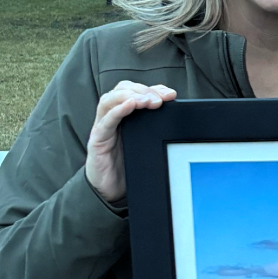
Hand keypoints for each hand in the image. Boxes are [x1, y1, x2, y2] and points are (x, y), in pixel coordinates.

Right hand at [84, 81, 175, 202]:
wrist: (110, 189)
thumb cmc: (127, 165)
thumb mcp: (146, 144)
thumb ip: (156, 130)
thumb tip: (180, 122)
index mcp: (126, 115)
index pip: (136, 91)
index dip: (153, 89)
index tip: (170, 95)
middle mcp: (113, 117)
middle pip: (123, 89)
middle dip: (143, 90)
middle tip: (159, 100)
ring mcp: (103, 126)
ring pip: (111, 100)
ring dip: (131, 96)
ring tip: (147, 101)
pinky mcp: (97, 139)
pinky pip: (105, 121)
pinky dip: (117, 110)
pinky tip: (130, 105)